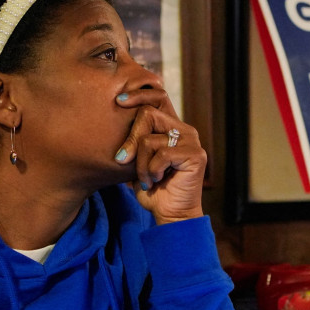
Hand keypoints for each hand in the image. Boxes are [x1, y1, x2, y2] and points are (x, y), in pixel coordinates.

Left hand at [113, 87, 205, 222]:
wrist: (171, 214)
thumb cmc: (152, 188)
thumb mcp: (137, 161)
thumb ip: (133, 140)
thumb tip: (114, 117)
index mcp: (171, 126)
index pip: (157, 96)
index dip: (138, 94)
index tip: (119, 101)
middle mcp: (184, 129)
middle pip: (148, 114)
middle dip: (130, 139)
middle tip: (123, 160)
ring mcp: (191, 141)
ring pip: (150, 138)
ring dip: (140, 163)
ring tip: (145, 179)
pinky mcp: (195, 155)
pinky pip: (162, 154)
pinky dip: (152, 170)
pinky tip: (155, 181)